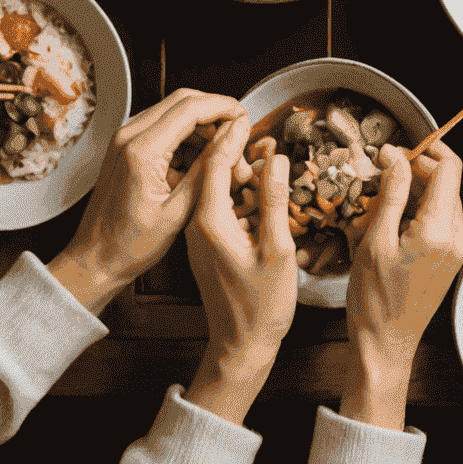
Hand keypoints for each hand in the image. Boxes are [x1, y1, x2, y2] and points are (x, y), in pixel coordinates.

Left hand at [48, 89, 246, 312]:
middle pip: (183, 100)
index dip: (224, 107)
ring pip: (173, 110)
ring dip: (201, 125)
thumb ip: (209, 167)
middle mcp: (128, 137)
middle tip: (236, 134)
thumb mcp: (180, 211)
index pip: (191, 107)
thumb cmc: (130, 245)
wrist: (94, 261)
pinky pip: (162, 126)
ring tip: (219, 156)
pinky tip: (197, 163)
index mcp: (142, 151)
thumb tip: (233, 136)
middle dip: (215, 112)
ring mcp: (123, 140)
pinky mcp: (124, 147)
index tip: (244, 117)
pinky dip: (185, 136)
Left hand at [183, 113, 298, 423]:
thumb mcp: (275, 250)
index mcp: (205, 218)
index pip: (213, 155)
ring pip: (188, 163)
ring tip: (249, 154)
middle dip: (217, 128)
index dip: (232, 129)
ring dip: (214, 148)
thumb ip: (273, 199)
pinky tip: (237, 177)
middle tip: (252, 130)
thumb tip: (276, 157)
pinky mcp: (187, 230)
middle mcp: (189, 219)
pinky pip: (190, 181)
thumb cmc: (258, 307)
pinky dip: (209, 168)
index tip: (251, 116)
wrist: (233, 347)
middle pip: (191, 151)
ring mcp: (187, 226)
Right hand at [343, 142, 462, 430]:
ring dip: (418, 190)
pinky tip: (393, 221)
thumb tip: (395, 155)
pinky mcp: (451, 258)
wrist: (385, 347)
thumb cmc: (374, 300)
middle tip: (384, 173)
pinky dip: (420, 211)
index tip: (396, 152)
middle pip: (448, 182)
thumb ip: (391, 192)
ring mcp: (457, 249)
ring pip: (444, 200)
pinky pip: (441, 220)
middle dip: (418, 170)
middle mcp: (457, 237)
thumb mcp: (375, 240)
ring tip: (384, 199)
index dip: (425, 151)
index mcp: (440, 230)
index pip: (449, 168)